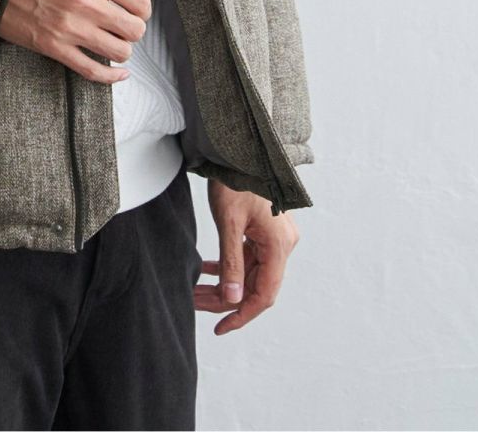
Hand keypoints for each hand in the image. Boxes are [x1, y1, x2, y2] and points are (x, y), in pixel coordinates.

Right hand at [0, 0, 158, 81]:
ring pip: (119, 52)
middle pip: (134, 29)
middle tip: (124, 22)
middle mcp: (84, 2)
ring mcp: (69, 28)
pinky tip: (118, 73)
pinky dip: (110, 76)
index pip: (140, 2)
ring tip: (113, 39)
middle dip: (135, 27)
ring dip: (122, 48)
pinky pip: (92, 71)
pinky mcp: (54, 47)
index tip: (133, 6)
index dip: (143, 7)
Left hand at [195, 180, 299, 334]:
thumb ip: (231, 262)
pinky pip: (249, 257)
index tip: (220, 328)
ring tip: (196, 290)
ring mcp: (276, 237)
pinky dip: (229, 266)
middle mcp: (283, 244)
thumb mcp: (229, 221)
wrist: (239, 149)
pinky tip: (207, 271)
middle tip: (195, 303)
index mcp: (279, 245)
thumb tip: (231, 299)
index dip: (242, 315)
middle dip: (224, 298)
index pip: (263, 295)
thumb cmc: (236, 179)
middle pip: (255, 285)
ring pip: (250, 272)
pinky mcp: (265, 230)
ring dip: (224, 283)